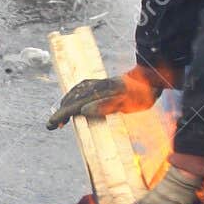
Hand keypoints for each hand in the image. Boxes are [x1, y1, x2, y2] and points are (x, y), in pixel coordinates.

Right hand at [46, 65, 165, 130]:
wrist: (151, 78)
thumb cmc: (142, 94)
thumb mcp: (127, 103)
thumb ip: (105, 106)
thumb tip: (83, 110)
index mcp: (99, 92)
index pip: (76, 104)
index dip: (63, 114)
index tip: (53, 124)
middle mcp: (96, 86)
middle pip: (73, 98)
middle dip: (60, 112)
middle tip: (52, 126)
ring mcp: (98, 83)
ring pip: (75, 92)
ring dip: (65, 104)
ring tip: (60, 117)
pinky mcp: (102, 83)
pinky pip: (81, 88)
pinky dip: (72, 96)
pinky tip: (72, 102)